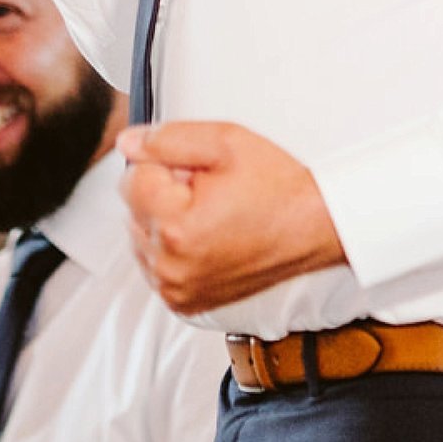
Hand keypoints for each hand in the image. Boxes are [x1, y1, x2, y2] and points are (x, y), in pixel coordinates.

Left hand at [120, 122, 346, 314]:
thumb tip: (127, 143)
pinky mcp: (186, 302)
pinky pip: (156, 265)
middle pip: (133, 210)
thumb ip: (167, 139)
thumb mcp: (224, 143)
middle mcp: (171, 267)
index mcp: (176, 227)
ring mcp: (177, 289)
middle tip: (207, 191)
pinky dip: (172, 248)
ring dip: (164, 221)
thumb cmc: (278, 189)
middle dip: (162, 193)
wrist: (314, 227)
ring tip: (209, 214)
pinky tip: (205, 235)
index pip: (132, 179)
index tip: (196, 170)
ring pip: (140, 237)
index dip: (165, 164)